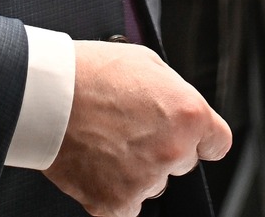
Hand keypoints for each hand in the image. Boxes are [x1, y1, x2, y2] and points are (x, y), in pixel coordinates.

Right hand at [44, 40, 230, 216]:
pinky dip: (112, 193)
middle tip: (128, 130)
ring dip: (136, 172)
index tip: (190, 139)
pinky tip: (95, 166)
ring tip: (105, 142)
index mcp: (188, 114)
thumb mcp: (146, 63)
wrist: (46, 95)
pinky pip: (126, 207)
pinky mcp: (117, 202)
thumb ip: (172, 92)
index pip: (217, 143)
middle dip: (161, 149)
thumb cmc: (91, 72)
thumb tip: (177, 106)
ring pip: (153, 184)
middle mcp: (173, 150)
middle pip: (182, 163)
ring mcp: (146, 179)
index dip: (202, 139)